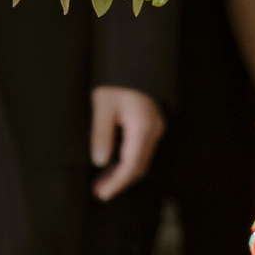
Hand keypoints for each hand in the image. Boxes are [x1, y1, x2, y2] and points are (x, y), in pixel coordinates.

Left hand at [86, 87, 163, 201]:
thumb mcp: (102, 105)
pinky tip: (110, 166)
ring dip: (122, 173)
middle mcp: (153, 130)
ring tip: (101, 183)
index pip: (132, 165)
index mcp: (142, 127)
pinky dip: (126, 162)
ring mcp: (154, 128)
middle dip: (119, 182)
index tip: (102, 193)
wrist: (133, 60)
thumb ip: (101, 134)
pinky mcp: (150, 125)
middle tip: (99, 192)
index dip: (117, 182)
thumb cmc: (116, 80)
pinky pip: (140, 150)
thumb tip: (99, 161)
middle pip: (139, 167)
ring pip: (140, 160)